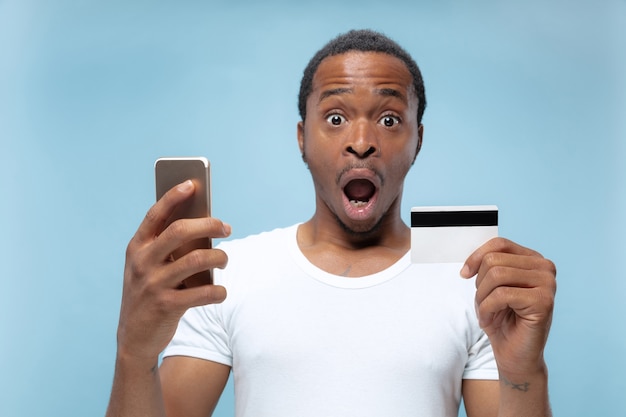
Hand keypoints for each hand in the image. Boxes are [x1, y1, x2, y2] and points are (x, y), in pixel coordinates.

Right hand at [116, 180, 229, 363]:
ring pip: (196, 259)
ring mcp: (153, 284)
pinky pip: (203, 292)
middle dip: (209, 224)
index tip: (192, 184)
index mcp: (137, 248)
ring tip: (225, 260)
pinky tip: (221, 292)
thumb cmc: (149, 293)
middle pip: (180, 231)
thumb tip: (206, 227)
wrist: (134, 338)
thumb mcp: (149, 268)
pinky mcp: (166, 306)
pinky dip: (218, 291)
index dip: (173, 197)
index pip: (155, 215)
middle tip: (227, 228)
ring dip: (219, 257)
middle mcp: (142, 262)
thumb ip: (169, 249)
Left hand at [461, 238, 556, 376]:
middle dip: (479, 285)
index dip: (476, 257)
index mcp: (533, 259)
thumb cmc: (503, 321)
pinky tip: (492, 321)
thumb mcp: (490, 287)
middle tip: (484, 304)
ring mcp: (547, 283)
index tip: (464, 274)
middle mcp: (544, 267)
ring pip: (496, 275)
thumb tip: (470, 264)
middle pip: (494, 260)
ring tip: (487, 313)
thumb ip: (487, 267)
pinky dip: (487, 309)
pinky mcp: (544, 301)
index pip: (499, 244)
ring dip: (482, 298)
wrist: (515, 355)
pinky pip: (501, 295)